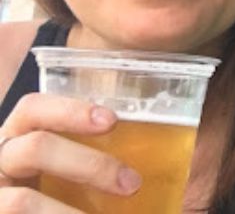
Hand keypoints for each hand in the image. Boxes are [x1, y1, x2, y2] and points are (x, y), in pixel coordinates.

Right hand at [0, 93, 141, 212]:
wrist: (16, 209)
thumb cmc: (42, 188)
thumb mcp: (55, 164)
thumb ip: (83, 156)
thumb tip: (140, 168)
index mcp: (16, 136)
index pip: (33, 108)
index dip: (70, 110)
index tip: (112, 121)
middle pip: (36, 148)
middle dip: (89, 165)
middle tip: (131, 184)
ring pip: (22, 201)